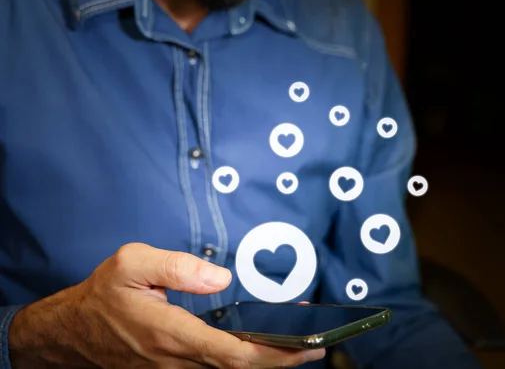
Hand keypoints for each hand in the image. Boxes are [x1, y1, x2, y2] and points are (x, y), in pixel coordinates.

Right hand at [8, 243, 325, 367]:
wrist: (72, 331)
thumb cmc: (103, 295)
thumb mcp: (131, 263)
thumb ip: (177, 266)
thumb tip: (221, 277)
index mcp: (171, 333)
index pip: (232, 354)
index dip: (273, 355)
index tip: (304, 350)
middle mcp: (176, 360)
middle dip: (280, 363)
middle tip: (314, 350)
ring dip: (263, 363)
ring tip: (295, 349)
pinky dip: (242, 362)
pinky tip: (258, 349)